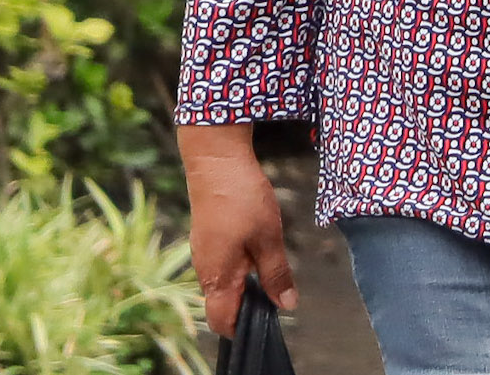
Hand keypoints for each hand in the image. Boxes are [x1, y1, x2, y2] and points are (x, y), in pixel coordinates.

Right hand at [178, 123, 295, 337]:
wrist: (216, 160)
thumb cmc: (241, 198)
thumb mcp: (268, 237)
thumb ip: (276, 274)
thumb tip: (287, 305)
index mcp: (217, 277)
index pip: (222, 321)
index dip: (243, 328)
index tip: (268, 320)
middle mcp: (204, 270)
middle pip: (223, 304)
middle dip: (249, 304)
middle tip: (278, 288)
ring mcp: (203, 254)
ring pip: (224, 282)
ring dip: (247, 281)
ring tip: (271, 263)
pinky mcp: (207, 239)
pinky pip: (222, 264)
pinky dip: (241, 264)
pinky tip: (258, 245)